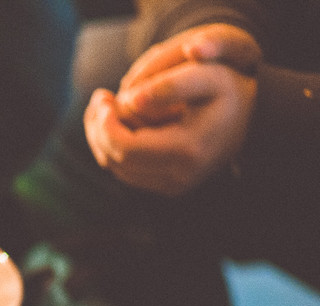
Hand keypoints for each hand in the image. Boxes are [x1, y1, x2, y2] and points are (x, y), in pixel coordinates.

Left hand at [84, 24, 259, 195]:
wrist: (250, 118)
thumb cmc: (227, 90)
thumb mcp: (208, 75)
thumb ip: (170, 83)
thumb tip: (130, 100)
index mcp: (187, 151)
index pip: (124, 146)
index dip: (104, 123)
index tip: (103, 96)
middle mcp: (179, 177)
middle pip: (115, 159)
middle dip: (99, 128)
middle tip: (99, 98)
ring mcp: (173, 186)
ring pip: (116, 167)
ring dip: (102, 137)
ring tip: (104, 107)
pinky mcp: (168, 187)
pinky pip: (126, 171)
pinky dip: (113, 147)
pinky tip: (115, 122)